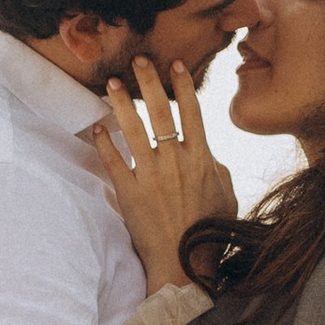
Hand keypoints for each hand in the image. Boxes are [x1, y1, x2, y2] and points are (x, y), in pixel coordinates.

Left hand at [89, 57, 236, 290]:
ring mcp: (151, 176)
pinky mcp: (130, 192)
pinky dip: (104, 142)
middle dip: (148, 82)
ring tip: (111, 84)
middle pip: (161, 111)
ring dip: (121, 103)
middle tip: (138, 60)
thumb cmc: (210, 232)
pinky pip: (113, 160)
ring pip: (133, 129)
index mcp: (201, 159)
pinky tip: (97, 127)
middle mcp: (175, 161)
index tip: (174, 64)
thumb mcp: (226, 195)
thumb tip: (207, 153)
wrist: (185, 264)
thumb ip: (217, 168)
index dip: (182, 86)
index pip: (191, 112)